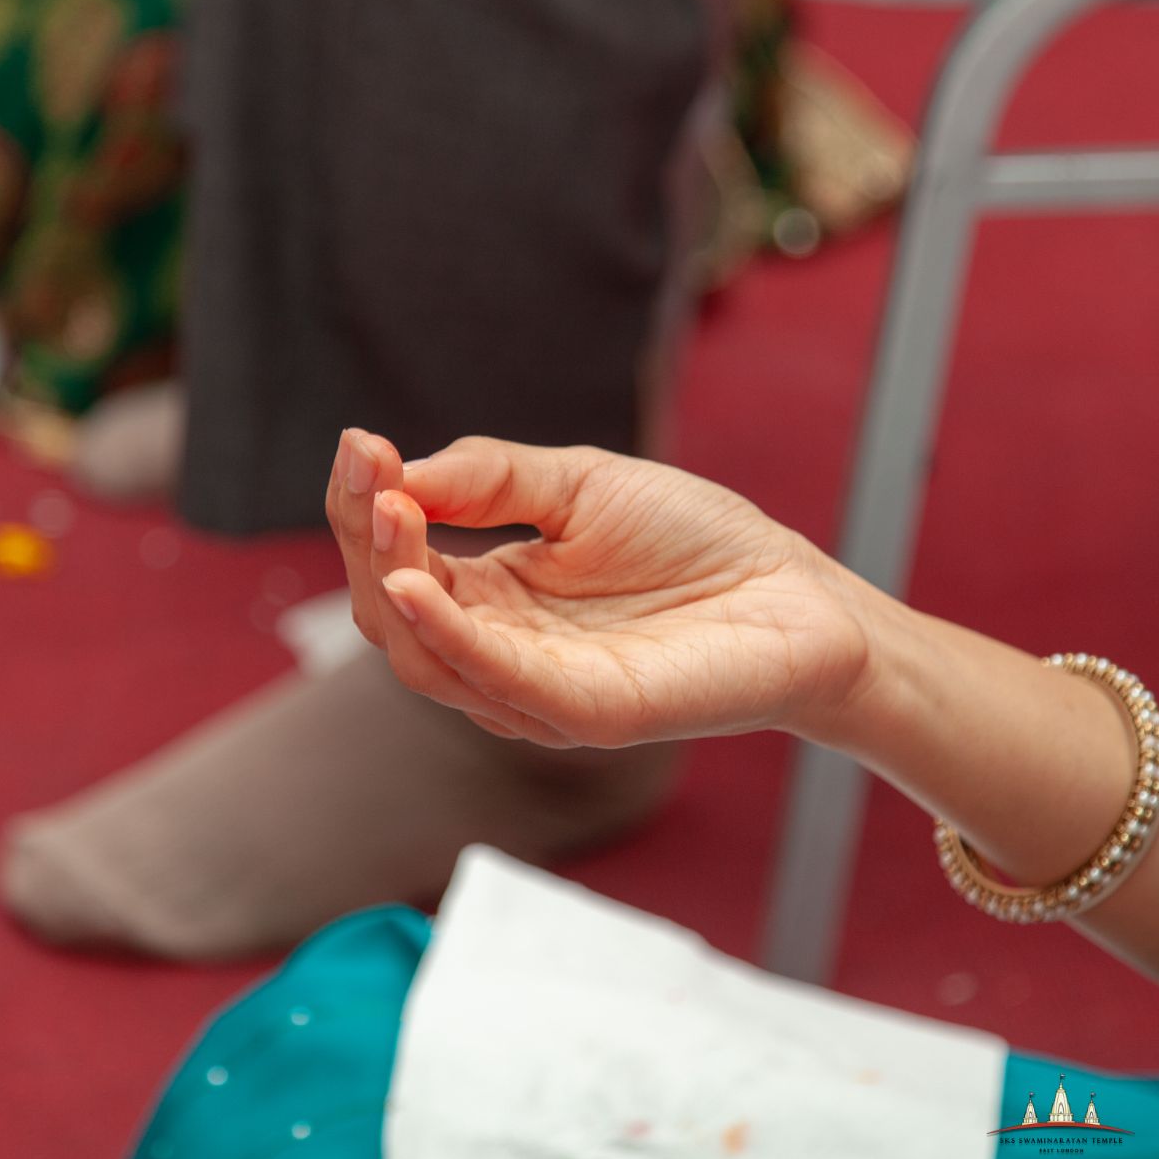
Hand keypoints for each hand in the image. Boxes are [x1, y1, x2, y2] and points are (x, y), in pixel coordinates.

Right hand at [325, 431, 878, 748]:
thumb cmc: (697, 542)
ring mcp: (538, 690)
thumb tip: (397, 470)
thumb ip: (490, 478)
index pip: (395, 561)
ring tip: (385, 511)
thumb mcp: (580, 483)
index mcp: (492, 597)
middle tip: (366, 467)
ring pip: (426, 657)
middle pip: (389, 614)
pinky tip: (416, 584)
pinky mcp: (588, 713)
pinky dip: (449, 636)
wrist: (799, 592)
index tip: (359, 444)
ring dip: (390, 582)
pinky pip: (500, 682)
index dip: (365, 506)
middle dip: (364, 538)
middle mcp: (500, 651)